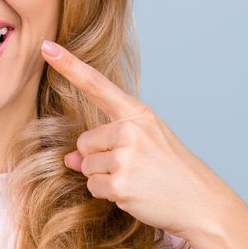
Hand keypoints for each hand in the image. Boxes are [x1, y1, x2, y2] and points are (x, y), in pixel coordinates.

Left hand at [40, 40, 243, 240]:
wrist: (200, 201)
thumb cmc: (171, 170)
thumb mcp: (145, 144)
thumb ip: (107, 143)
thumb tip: (69, 159)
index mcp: (137, 114)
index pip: (96, 85)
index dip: (69, 65)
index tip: (47, 47)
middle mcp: (131, 131)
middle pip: (84, 142)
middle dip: (98, 159)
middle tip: (133, 168)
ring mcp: (126, 158)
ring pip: (86, 167)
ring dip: (104, 178)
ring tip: (137, 180)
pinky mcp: (121, 184)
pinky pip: (93, 187)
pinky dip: (107, 195)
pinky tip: (133, 193)